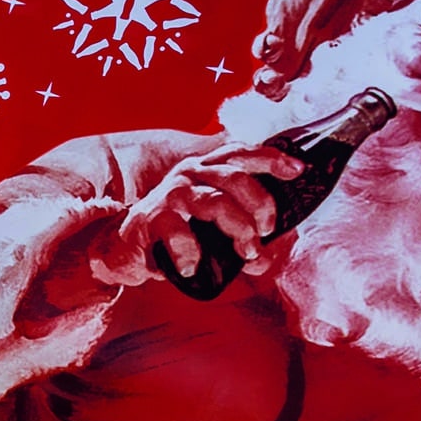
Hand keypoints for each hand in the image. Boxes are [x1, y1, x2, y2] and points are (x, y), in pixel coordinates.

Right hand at [96, 142, 303, 284]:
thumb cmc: (174, 234)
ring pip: (215, 203)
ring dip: (239, 231)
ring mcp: (170, 195)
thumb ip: (241, 237)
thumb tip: (267, 258)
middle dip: (260, 206)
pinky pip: (179, 234)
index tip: (297, 170)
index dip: (271, 158)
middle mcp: (189, 174)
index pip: (241, 153)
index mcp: (206, 169)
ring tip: (245, 254)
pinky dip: (191, 254)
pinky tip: (192, 267)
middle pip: (235, 177)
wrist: (124, 247)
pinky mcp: (151, 219)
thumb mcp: (211, 230)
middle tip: (265, 232)